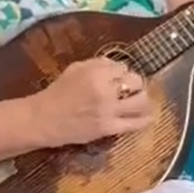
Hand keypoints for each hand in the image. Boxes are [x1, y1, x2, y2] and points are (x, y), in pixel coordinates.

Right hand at [34, 57, 153, 146]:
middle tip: (132, 87)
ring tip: (141, 100)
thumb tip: (116, 65)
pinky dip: (144, 120)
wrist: (44, 118)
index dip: (122, 72)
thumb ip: (97, 64)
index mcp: (96, 72)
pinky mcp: (108, 128)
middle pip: (135, 81)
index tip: (119, 76)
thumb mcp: (75, 69)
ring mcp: (108, 110)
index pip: (121, 67)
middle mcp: (105, 90)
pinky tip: (148, 117)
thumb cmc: (58, 92)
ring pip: (140, 101)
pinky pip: (134, 124)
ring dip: (143, 99)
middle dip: (136, 83)